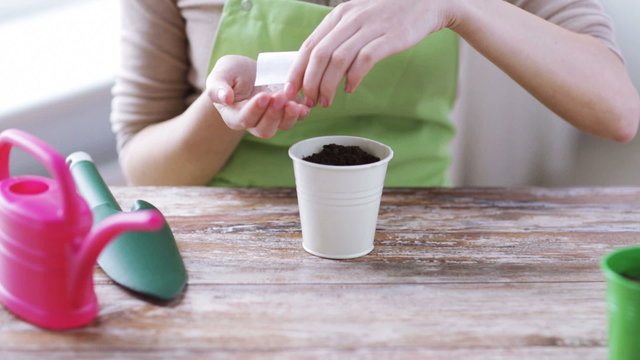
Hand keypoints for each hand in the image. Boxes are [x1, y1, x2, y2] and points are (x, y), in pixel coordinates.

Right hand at [207, 55, 309, 137]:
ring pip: (282, 126)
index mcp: (235, 116)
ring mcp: (272, 118)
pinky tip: (304, 105)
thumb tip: (224, 98)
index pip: (244, 119)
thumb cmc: (231, 73)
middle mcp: (254, 122)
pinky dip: (301, 113)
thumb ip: (218, 87)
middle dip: (273, 115)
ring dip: (289, 116)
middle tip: (280, 97)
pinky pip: (296, 118)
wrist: (250, 71)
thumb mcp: (221, 75)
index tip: (263, 96)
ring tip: (294, 103)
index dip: (255, 110)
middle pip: (264, 129)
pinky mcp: (286, 112)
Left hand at [285, 0, 456, 106]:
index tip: (289, 91)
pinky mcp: (390, 37)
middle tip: (308, 101)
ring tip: (326, 101)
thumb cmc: (388, 17)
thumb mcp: (357, 20)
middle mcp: (351, 19)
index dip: (297, 70)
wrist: (427, 3)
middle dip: (310, 82)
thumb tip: (316, 69)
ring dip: (328, 84)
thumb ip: (338, 40)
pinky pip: (365, 59)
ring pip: (339, 59)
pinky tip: (350, 89)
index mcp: (339, 15)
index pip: (309, 45)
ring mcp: (371, 27)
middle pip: (320, 54)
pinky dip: (354, 77)